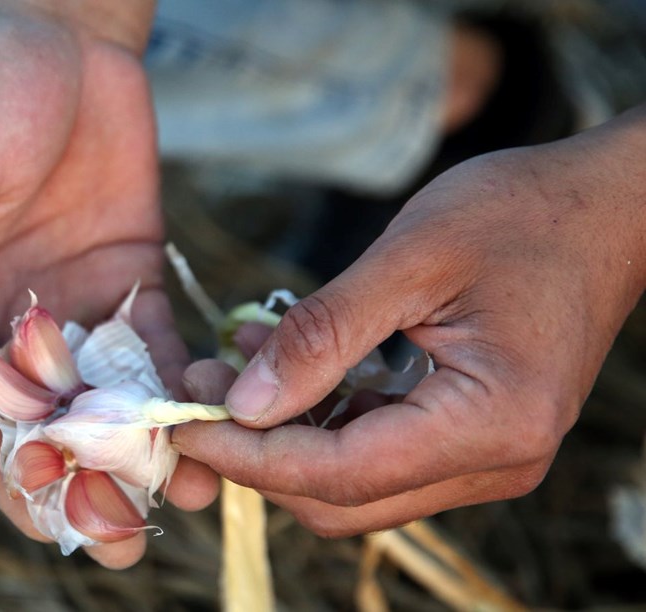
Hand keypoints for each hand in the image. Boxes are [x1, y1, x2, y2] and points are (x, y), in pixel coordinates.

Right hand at [0, 2, 217, 566]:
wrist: (61, 39)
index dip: (11, 475)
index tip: (48, 526)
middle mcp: (16, 322)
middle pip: (52, 421)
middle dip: (88, 481)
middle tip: (125, 537)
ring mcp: (78, 305)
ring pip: (112, 396)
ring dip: (147, 447)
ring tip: (191, 494)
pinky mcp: (132, 276)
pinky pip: (157, 342)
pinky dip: (181, 381)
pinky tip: (211, 415)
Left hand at [174, 106, 645, 536]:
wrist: (610, 208)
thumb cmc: (523, 215)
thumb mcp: (411, 258)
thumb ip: (323, 334)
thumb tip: (243, 403)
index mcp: (489, 424)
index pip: (337, 474)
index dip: (247, 455)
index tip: (181, 419)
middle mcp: (494, 463)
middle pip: (340, 498)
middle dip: (257, 452)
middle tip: (200, 387)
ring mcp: (486, 458)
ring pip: (353, 482)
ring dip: (283, 433)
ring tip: (231, 363)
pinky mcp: (472, 438)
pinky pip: (377, 450)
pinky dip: (319, 415)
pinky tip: (281, 359)